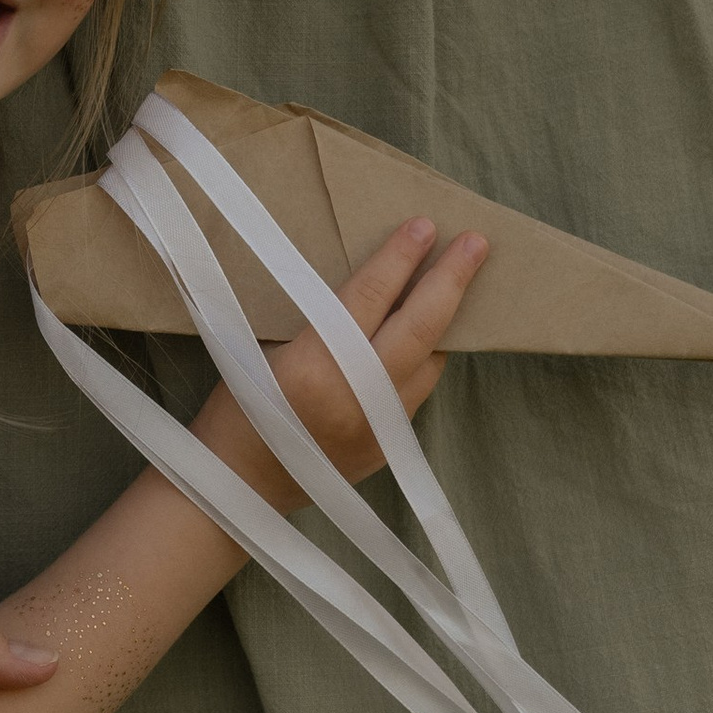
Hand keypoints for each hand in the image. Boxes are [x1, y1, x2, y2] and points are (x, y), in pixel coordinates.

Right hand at [192, 217, 487, 508]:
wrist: (237, 486)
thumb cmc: (236, 410)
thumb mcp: (262, 351)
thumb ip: (316, 322)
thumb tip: (371, 284)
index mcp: (314, 369)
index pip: (369, 298)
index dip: (399, 259)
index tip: (424, 226)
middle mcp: (356, 399)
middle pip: (419, 328)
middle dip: (450, 280)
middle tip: (476, 242)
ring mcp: (378, 429)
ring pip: (429, 361)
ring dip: (446, 320)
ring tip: (461, 280)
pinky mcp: (388, 449)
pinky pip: (417, 390)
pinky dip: (425, 356)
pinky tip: (431, 332)